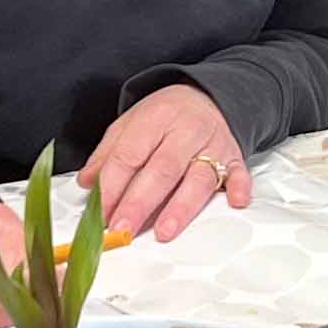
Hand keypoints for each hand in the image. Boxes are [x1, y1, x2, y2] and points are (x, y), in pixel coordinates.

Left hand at [79, 84, 251, 241]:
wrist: (208, 96)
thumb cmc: (166, 115)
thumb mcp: (130, 122)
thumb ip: (108, 152)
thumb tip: (88, 182)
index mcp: (155, 118)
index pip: (130, 154)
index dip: (112, 186)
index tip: (100, 213)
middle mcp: (186, 130)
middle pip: (162, 169)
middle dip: (140, 203)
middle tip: (123, 229)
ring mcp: (213, 145)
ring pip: (199, 177)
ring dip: (181, 206)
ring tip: (164, 231)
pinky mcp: (235, 157)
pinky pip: (240, 172)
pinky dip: (239, 187)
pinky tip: (235, 202)